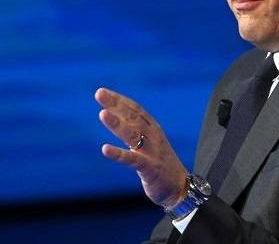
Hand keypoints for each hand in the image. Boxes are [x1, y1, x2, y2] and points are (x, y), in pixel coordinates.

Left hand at [95, 87, 187, 207]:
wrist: (179, 187)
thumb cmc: (160, 163)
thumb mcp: (149, 142)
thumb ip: (135, 129)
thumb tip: (114, 115)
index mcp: (153, 128)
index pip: (135, 109)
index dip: (120, 100)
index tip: (103, 91)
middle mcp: (153, 136)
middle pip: (133, 117)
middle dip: (116, 105)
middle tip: (99, 93)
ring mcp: (152, 151)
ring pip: (133, 134)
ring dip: (117, 124)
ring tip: (102, 114)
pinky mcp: (150, 168)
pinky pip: (132, 159)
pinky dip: (118, 154)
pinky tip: (105, 149)